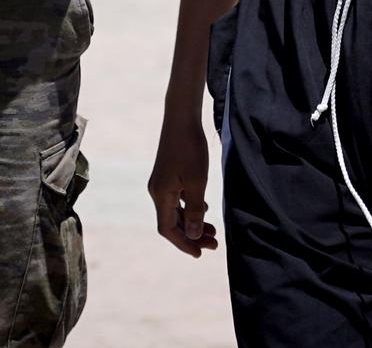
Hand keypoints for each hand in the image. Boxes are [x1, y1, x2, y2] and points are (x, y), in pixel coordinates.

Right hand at [148, 103, 219, 257]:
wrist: (181, 119)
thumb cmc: (190, 149)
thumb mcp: (196, 182)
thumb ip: (194, 210)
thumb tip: (192, 235)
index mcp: (161, 196)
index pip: (168, 229)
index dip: (184, 243)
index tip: (201, 253)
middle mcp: (157, 192)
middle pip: (173, 222)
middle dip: (192, 235)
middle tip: (214, 243)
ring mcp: (161, 183)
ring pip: (176, 211)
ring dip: (192, 222)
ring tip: (213, 230)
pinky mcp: (168, 175)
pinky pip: (177, 199)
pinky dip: (190, 208)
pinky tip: (204, 208)